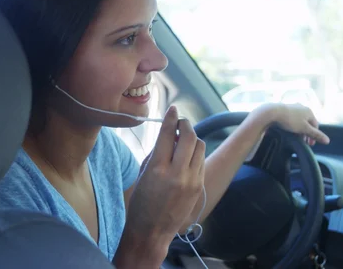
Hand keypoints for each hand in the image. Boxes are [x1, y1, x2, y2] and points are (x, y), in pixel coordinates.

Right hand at [119, 106, 204, 264]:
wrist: (151, 232)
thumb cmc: (140, 203)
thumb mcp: (143, 174)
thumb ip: (156, 152)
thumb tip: (168, 134)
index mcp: (157, 169)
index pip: (168, 134)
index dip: (171, 118)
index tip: (173, 109)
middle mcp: (177, 174)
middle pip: (190, 137)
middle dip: (186, 125)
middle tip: (180, 122)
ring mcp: (192, 181)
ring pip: (200, 148)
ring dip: (192, 139)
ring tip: (183, 140)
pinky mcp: (199, 188)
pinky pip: (201, 162)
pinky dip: (195, 154)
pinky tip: (186, 157)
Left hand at [249, 103, 329, 145]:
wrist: (272, 112)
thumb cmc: (290, 120)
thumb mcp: (304, 129)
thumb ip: (316, 135)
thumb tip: (328, 140)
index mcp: (309, 111)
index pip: (315, 125)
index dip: (314, 136)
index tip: (310, 144)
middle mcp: (302, 107)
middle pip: (307, 123)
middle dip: (306, 133)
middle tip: (303, 142)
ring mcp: (293, 107)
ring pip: (299, 121)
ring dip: (299, 130)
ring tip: (296, 137)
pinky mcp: (285, 109)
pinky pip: (292, 119)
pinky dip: (292, 126)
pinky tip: (288, 130)